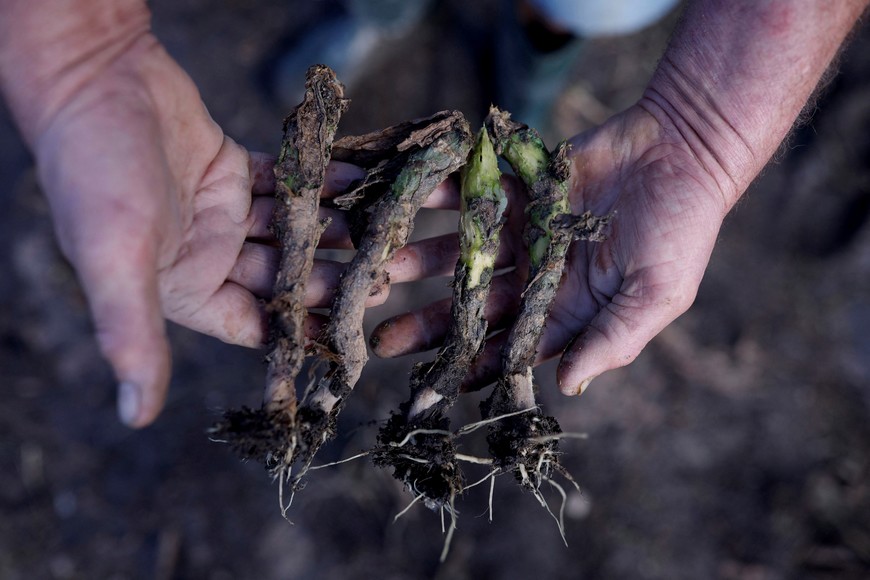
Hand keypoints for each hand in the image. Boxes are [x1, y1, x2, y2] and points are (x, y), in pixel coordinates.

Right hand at [31, 34, 388, 426]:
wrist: (89, 76)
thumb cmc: (94, 173)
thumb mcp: (114, 259)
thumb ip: (132, 336)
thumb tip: (138, 417)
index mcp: (183, 288)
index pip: (254, 324)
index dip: (299, 332)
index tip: (349, 337)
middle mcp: (206, 255)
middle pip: (283, 277)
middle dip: (331, 279)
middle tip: (382, 280)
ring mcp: (222, 211)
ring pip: (292, 230)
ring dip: (334, 231)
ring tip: (385, 234)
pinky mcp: (233, 168)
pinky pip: (288, 181)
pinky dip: (322, 183)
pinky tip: (361, 184)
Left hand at [371, 105, 730, 394]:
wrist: (686, 148)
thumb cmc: (682, 228)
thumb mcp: (657, 293)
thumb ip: (613, 339)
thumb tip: (567, 387)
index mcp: (569, 309)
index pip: (513, 347)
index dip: (475, 367)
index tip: (432, 387)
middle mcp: (539, 276)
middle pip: (475, 305)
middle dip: (431, 323)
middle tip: (382, 339)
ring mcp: (525, 231)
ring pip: (463, 253)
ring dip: (421, 262)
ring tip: (379, 271)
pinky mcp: (519, 188)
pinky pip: (473, 194)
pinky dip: (442, 199)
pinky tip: (406, 204)